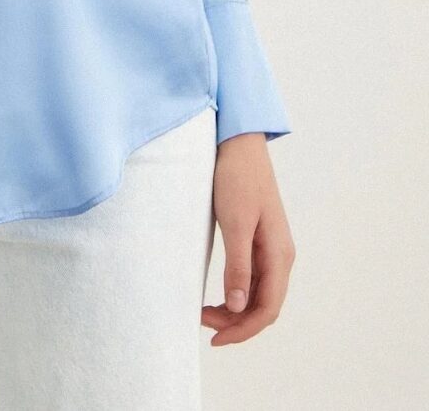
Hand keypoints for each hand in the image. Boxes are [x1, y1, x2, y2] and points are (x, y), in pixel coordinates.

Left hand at [201, 132, 295, 346]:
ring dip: (235, 310)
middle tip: (202, 323)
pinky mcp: (260, 239)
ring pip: (259, 294)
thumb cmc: (237, 179)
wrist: (239, 144)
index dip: (243, 330)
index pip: (267, 309)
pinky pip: (254, 278)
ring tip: (205, 313)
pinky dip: (237, 293)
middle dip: (236, 323)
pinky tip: (218, 296)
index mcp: (279, 254)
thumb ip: (237, 266)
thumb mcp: (234, 223)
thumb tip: (237, 308)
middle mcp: (281, 256)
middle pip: (264, 306)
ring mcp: (272, 248)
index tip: (215, 338)